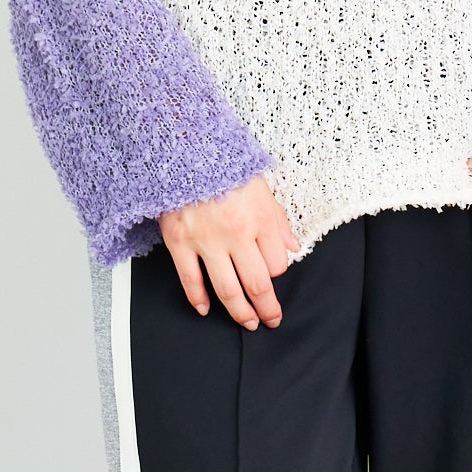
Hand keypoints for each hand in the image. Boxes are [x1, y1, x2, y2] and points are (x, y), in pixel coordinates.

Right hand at [158, 175, 302, 329]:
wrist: (184, 148)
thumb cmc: (224, 165)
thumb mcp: (260, 186)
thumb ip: (277, 220)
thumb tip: (292, 248)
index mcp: (259, 217)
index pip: (277, 263)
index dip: (278, 272)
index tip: (272, 273)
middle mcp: (236, 233)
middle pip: (257, 284)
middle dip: (267, 308)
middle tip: (271, 319)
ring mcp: (206, 241)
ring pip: (228, 290)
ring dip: (240, 312)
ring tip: (248, 323)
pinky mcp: (180, 243)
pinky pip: (191, 280)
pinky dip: (198, 299)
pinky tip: (205, 309)